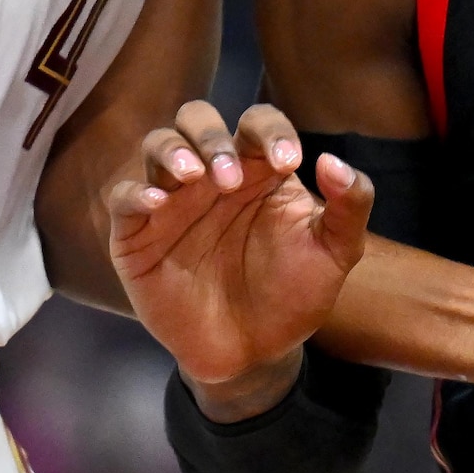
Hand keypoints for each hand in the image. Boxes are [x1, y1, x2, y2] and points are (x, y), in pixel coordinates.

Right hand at [107, 101, 373, 397]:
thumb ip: (350, 206)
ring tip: (195, 177)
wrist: (254, 353)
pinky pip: (124, 198)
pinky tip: (157, 202)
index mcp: (258, 170)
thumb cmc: (293, 294)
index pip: (258, 122)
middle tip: (231, 179)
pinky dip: (135, 192)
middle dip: (212, 136)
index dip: (272, 131)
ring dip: (174, 151)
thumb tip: (332, 160)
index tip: (289, 162)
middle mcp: (212, 176)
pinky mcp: (139, 236)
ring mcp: (173, 202)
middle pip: (197, 119)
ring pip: (158, 145)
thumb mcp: (335, 253)